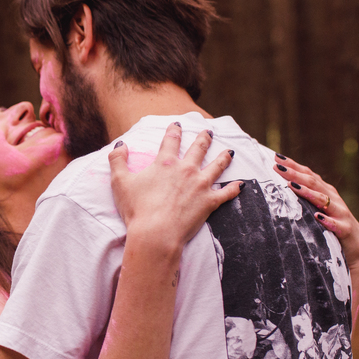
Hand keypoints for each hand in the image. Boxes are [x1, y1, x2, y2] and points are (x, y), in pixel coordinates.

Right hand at [108, 122, 240, 250]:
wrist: (156, 234)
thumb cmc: (137, 210)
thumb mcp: (119, 182)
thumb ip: (117, 160)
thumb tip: (120, 144)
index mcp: (165, 163)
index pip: (171, 141)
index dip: (174, 131)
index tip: (177, 124)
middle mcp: (186, 170)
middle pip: (198, 149)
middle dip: (204, 138)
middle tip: (209, 132)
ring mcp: (201, 185)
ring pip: (217, 166)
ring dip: (223, 158)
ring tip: (230, 152)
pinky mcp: (210, 202)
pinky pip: (226, 193)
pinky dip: (234, 189)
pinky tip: (241, 185)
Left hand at [273, 154, 358, 271]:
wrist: (358, 247)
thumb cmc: (333, 225)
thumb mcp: (318, 208)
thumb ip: (304, 197)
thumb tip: (280, 187)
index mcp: (325, 191)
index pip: (308, 174)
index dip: (293, 165)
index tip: (276, 157)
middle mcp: (332, 198)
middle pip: (312, 182)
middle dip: (294, 174)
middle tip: (277, 167)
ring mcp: (340, 212)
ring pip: (323, 200)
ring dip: (307, 192)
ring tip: (291, 186)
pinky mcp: (345, 229)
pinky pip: (336, 225)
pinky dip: (327, 220)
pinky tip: (318, 217)